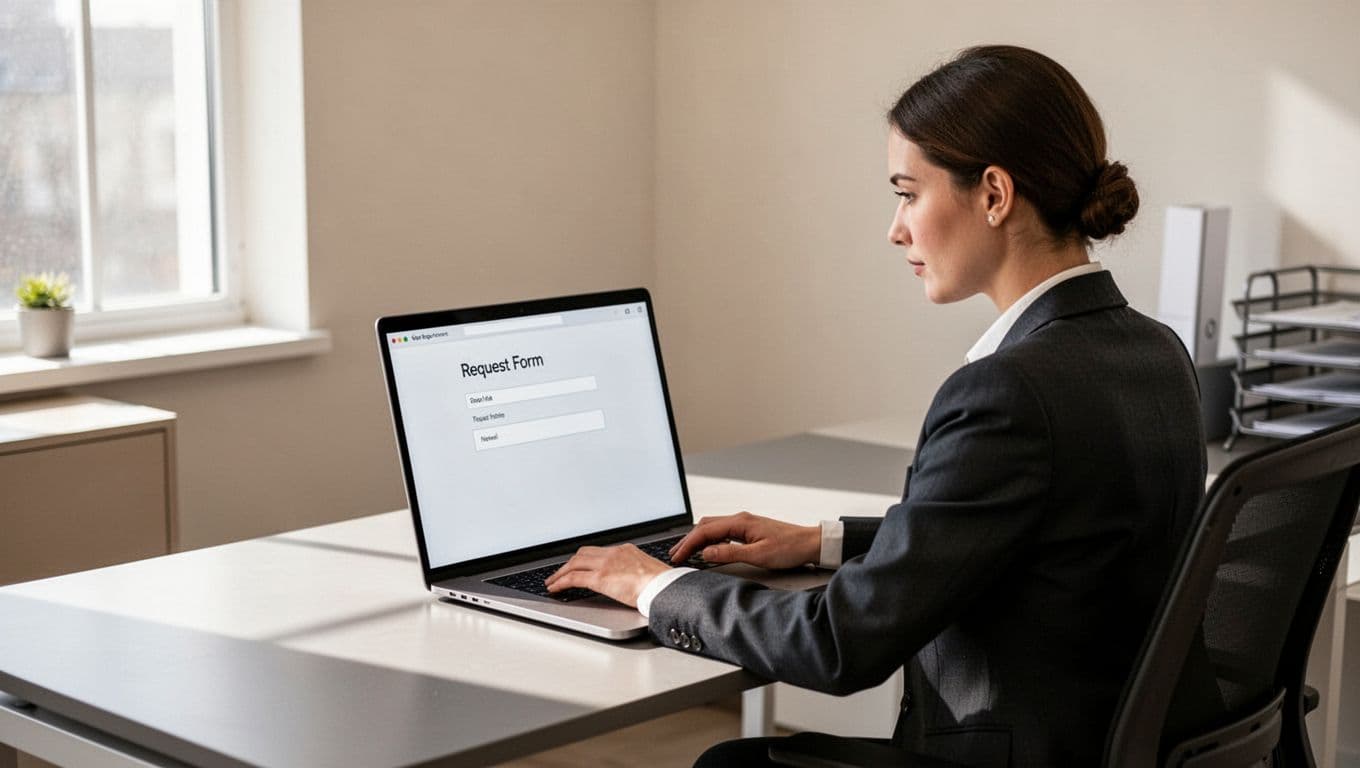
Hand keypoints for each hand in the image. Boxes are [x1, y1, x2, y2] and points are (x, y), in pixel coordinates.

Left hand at [544, 543, 669, 606]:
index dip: (584, 559)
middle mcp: (613, 553)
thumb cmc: (662, 584)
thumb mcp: (648, 572)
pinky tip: (555, 589)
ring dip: (560, 573)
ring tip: (552, 582)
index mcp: (626, 550)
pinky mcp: (600, 578)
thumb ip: (635, 573)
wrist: (665, 587)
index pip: (598, 551)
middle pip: (583, 554)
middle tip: (560, 573)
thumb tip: (633, 583)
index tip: (578, 565)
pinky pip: (573, 578)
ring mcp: (605, 564)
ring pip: (574, 563)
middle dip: (569, 564)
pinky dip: (561, 582)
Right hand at [669, 511, 820, 569]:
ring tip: (686, 553)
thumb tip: (706, 553)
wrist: (810, 543)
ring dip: (698, 539)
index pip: (705, 531)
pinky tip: (708, 549)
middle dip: (688, 540)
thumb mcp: (758, 555)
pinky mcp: (748, 530)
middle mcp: (740, 519)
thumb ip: (729, 553)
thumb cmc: (789, 548)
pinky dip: (710, 540)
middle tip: (675, 555)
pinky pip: (722, 532)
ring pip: (713, 528)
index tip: (677, 557)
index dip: (688, 544)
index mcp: (740, 522)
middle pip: (705, 526)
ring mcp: (744, 523)